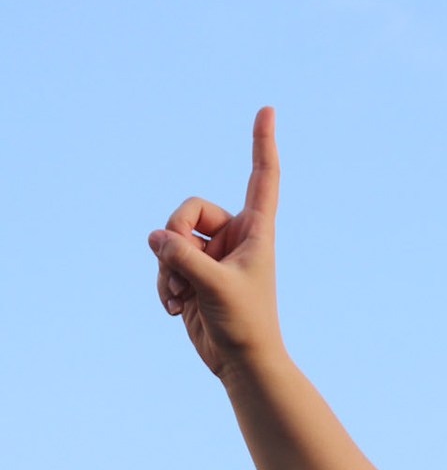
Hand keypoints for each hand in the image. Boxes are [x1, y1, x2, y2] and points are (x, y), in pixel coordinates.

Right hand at [149, 106, 284, 377]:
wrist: (240, 360)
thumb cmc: (244, 324)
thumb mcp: (213, 287)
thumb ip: (182, 256)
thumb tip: (155, 236)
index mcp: (257, 231)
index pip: (263, 177)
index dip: (263, 143)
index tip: (268, 109)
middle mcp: (236, 236)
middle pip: (189, 210)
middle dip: (174, 237)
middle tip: (182, 272)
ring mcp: (213, 252)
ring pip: (169, 237)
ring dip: (166, 268)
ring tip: (181, 295)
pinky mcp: (193, 270)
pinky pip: (163, 261)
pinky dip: (163, 283)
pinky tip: (175, 307)